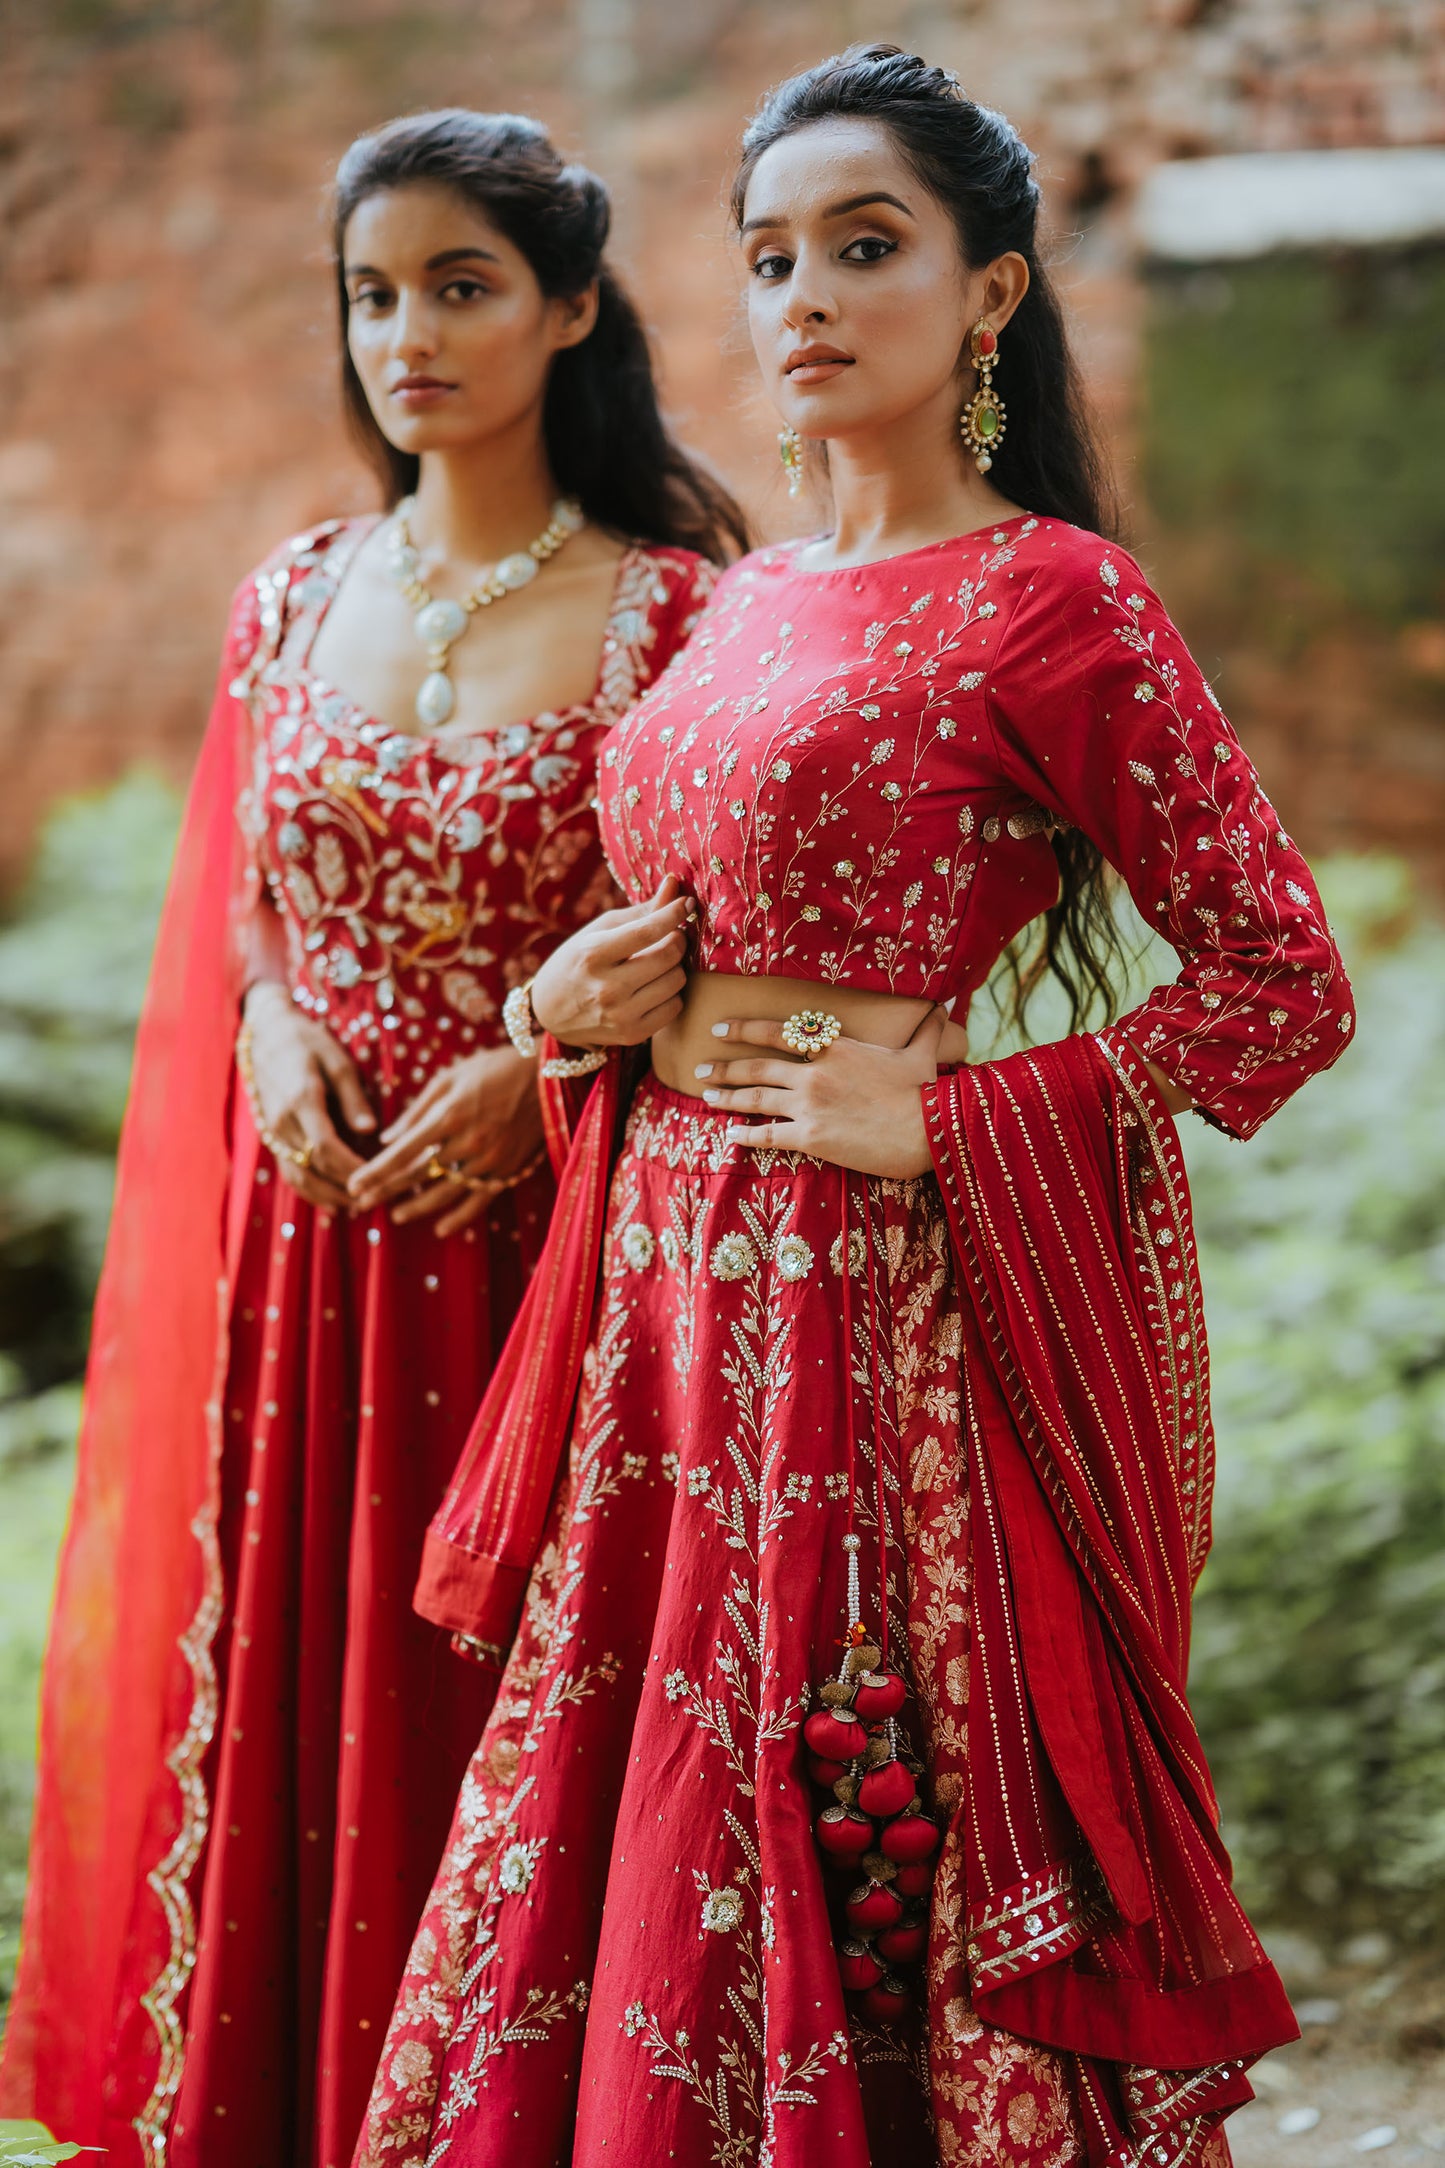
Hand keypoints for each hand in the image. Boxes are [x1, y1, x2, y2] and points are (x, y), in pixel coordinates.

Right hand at [243, 980, 374, 1209]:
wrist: (265, 1033)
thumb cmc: (307, 1042)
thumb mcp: (337, 1060)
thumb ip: (352, 1098)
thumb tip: (369, 1130)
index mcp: (301, 1100)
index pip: (326, 1147)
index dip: (352, 1168)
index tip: (378, 1177)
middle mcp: (282, 1122)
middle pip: (313, 1167)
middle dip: (344, 1188)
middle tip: (375, 1200)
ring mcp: (272, 1131)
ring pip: (298, 1176)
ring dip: (326, 1196)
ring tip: (356, 1208)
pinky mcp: (270, 1136)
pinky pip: (288, 1171)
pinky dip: (309, 1191)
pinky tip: (330, 1202)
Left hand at [347, 1045, 542, 1236]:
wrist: (547, 1077)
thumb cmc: (493, 1069)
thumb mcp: (449, 1078)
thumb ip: (417, 1110)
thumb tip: (386, 1138)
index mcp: (448, 1116)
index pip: (402, 1153)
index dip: (375, 1172)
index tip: (354, 1185)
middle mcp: (467, 1143)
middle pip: (418, 1176)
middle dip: (386, 1191)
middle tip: (362, 1204)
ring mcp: (489, 1161)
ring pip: (445, 1193)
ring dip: (417, 1208)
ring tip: (395, 1216)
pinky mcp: (508, 1171)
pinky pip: (479, 1201)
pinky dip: (459, 1217)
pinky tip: (441, 1228)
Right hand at [530, 877, 692, 1047]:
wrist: (550, 1011)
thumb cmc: (577, 962)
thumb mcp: (599, 931)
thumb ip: (640, 912)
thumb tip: (674, 884)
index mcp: (593, 954)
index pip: (647, 931)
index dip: (673, 914)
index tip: (686, 904)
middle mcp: (606, 988)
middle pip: (669, 955)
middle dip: (677, 940)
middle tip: (670, 936)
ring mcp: (620, 1015)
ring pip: (677, 981)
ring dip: (675, 967)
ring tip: (658, 963)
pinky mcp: (632, 1034)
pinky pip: (675, 1007)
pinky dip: (671, 993)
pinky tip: (655, 987)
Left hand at [696, 1007, 946, 1178]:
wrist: (930, 1129)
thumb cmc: (927, 1093)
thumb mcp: (924, 1054)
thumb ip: (926, 1030)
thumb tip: (944, 1007)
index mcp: (836, 1047)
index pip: (780, 1031)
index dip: (745, 1028)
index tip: (720, 1028)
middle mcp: (815, 1072)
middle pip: (758, 1064)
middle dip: (725, 1066)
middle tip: (700, 1068)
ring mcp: (809, 1104)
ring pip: (756, 1096)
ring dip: (727, 1096)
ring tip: (705, 1096)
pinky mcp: (811, 1136)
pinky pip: (768, 1134)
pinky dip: (745, 1134)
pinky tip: (729, 1135)